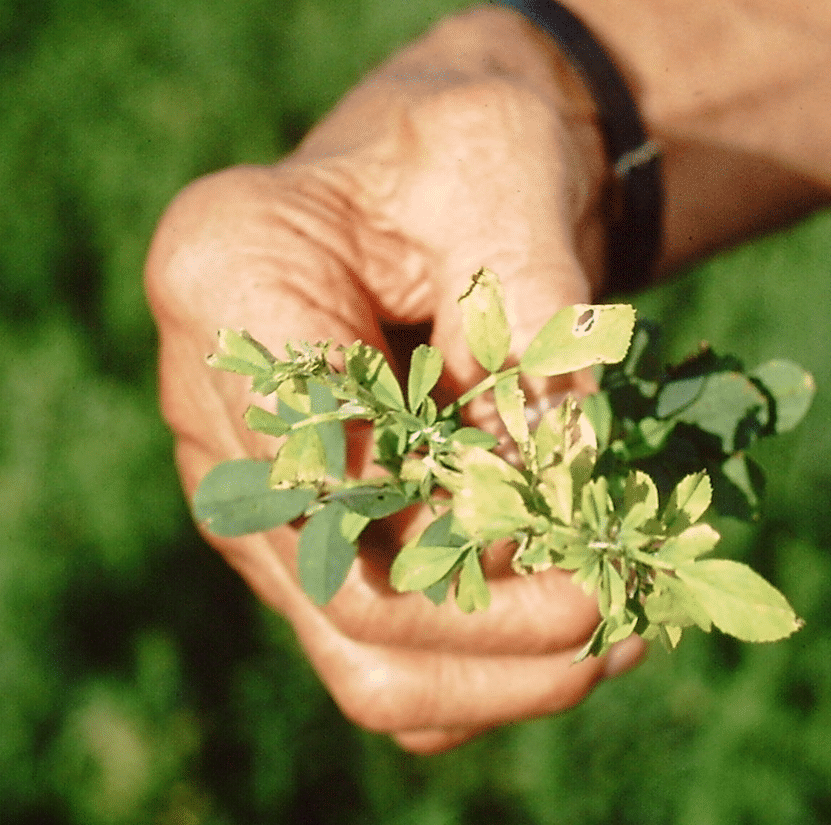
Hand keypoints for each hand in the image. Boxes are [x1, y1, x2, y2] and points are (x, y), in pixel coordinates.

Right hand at [145, 7, 645, 753]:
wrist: (438, 188)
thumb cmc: (465, 156)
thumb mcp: (506, 174)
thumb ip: (529, 305)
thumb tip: (568, 473)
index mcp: (223, 280)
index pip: (318, 455)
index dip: (445, 518)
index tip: (574, 524)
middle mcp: (211, 414)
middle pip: (340, 588)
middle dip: (491, 621)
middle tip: (618, 607)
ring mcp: (254, 503)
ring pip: (361, 662)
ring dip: (497, 674)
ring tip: (620, 638)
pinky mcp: (309, 559)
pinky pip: (390, 670)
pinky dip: (487, 674)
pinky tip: (584, 630)